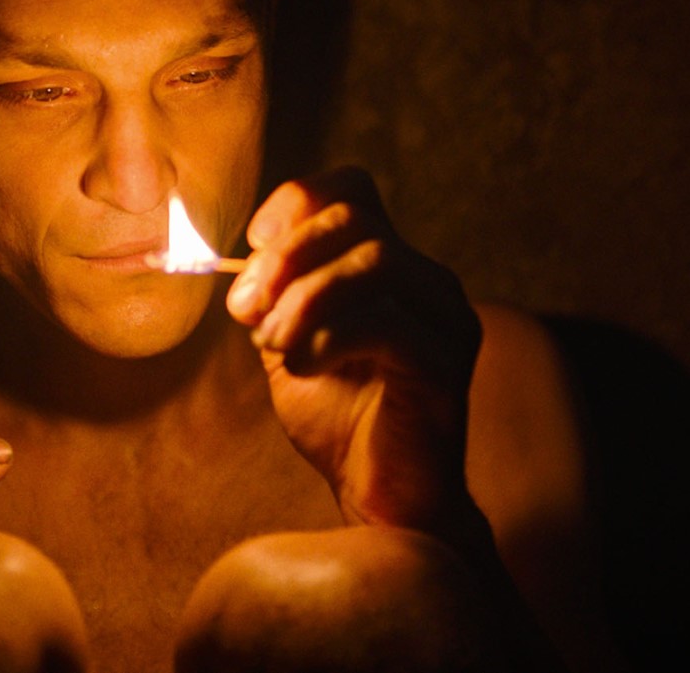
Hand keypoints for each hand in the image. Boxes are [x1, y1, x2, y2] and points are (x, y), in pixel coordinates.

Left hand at [225, 166, 482, 532]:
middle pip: (356, 218)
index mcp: (391, 268)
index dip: (294, 203)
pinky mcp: (444, 365)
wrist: (382, 499)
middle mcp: (427, 282)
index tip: (252, 248)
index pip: (350, 189)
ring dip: (304, 297)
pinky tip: (300, 367)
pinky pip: (384, 322)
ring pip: (374, 260)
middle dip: (286, 257)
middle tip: (247, 310)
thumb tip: (244, 261)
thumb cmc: (338, 420)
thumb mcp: (288, 342)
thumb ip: (273, 296)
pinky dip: (326, 337)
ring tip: (273, 343)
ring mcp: (444, 319)